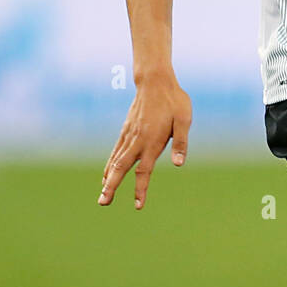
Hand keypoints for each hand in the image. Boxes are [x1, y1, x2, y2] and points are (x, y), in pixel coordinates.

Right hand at [98, 74, 191, 208]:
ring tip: (103, 195)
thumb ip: (181, 142)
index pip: (144, 171)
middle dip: (112, 187)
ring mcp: (129, 135)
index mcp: (152, 141)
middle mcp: (137, 140)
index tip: (138, 205)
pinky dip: (109, 165)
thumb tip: (179, 164)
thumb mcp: (184, 120)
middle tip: (103, 203)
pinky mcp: (126, 130)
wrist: (155, 81)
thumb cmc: (174, 101)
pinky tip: (105, 175)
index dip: (140, 189)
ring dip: (108, 179)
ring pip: (115, 161)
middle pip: (121, 168)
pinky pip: (115, 151)